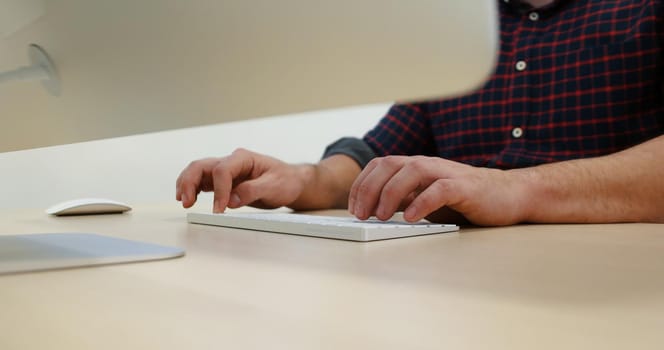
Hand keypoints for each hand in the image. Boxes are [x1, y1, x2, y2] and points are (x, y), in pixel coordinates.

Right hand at [176, 148, 306, 212]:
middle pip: (202, 166)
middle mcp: (232, 162)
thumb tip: (231, 200)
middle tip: (186, 202)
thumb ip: (253, 191)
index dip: (219, 191)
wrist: (291, 182)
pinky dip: (192, 189)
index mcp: (243, 158)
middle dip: (190, 182)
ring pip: (198, 172)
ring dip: (187, 184)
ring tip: (183, 201)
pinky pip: (203, 181)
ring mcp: (226, 171)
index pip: (222, 170)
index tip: (219, 210)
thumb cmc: (285, 181)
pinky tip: (188, 199)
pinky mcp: (224, 182)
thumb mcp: (275, 186)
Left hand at [348, 156, 528, 225]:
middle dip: (369, 189)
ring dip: (390, 194)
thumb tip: (374, 210)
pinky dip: (421, 202)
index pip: (379, 166)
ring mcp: (446, 173)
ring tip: (380, 216)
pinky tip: (410, 217)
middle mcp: (428, 165)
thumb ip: (404, 199)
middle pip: (389, 166)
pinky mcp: (464, 187)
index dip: (361, 184)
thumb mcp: (427, 197)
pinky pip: (439, 190)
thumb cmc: (465, 198)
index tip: (352, 207)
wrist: (508, 194)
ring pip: (411, 172)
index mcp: (416, 166)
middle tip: (360, 214)